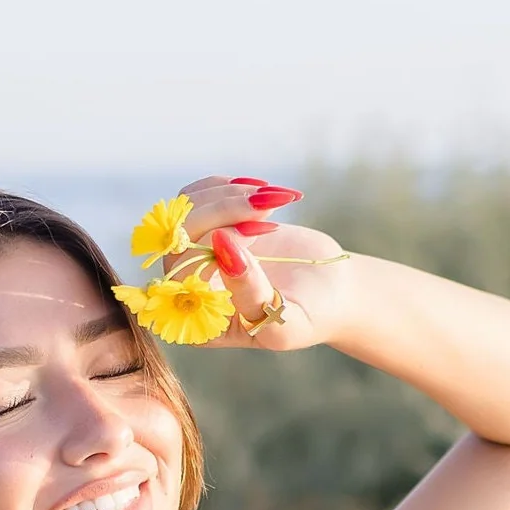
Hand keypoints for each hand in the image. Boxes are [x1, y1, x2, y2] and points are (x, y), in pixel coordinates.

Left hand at [174, 176, 347, 352]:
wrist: (329, 290)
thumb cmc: (310, 316)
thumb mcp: (286, 322)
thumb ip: (251, 293)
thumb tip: (221, 244)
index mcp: (200, 321)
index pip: (182, 275)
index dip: (211, 247)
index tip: (255, 233)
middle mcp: (190, 287)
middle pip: (180, 236)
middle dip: (222, 211)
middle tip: (265, 207)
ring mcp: (197, 253)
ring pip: (187, 209)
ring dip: (228, 195)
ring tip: (271, 200)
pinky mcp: (209, 227)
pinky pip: (197, 196)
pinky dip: (226, 187)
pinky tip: (259, 192)